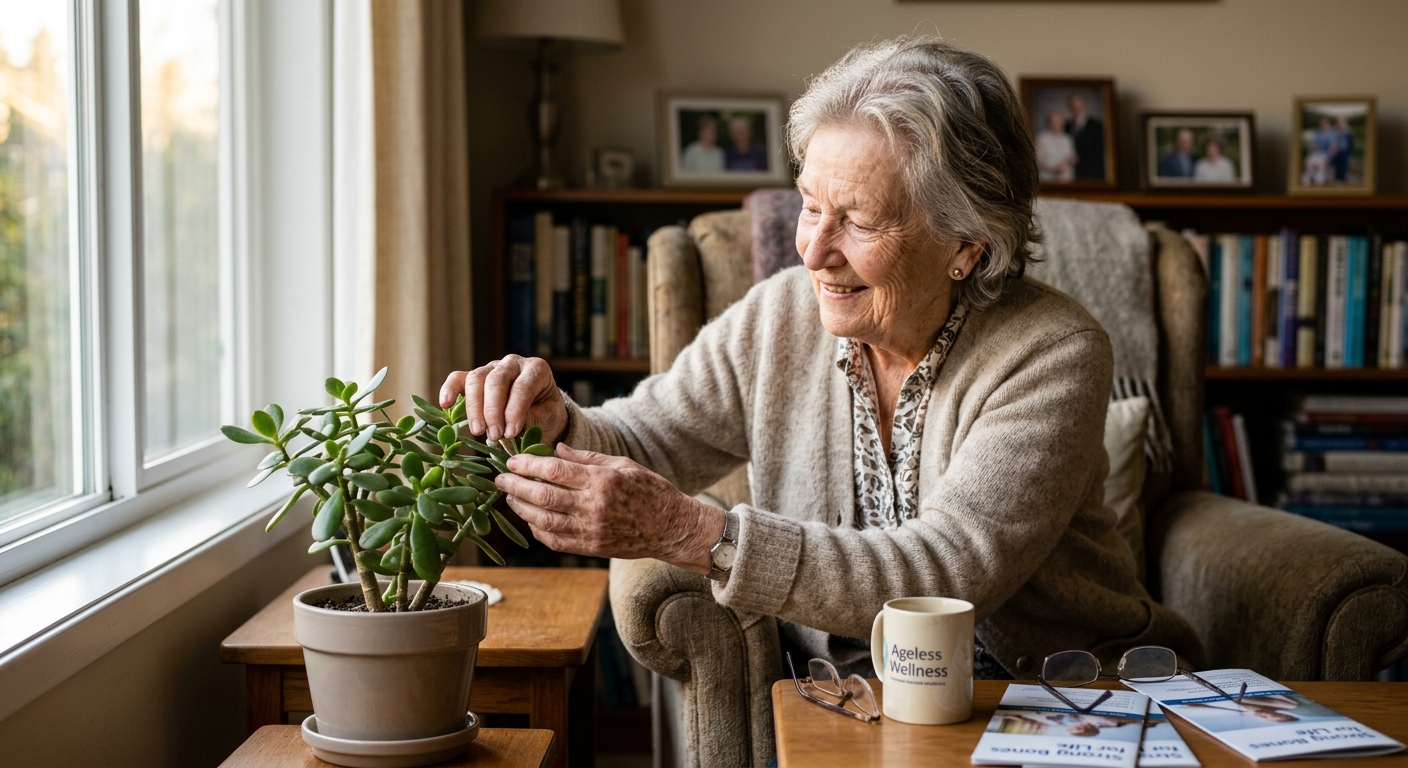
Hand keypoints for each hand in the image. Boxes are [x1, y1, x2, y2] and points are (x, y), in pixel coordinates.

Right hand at [440, 355, 566, 442]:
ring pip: (476, 379)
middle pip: (496, 380)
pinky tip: (445, 404)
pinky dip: (450, 389)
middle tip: (494, 435)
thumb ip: (530, 420)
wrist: (541, 414)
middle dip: (493, 410)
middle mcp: (513, 364)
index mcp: (537, 370)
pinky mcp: (475, 378)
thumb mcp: (547, 419)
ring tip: (478, 431)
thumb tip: (508, 427)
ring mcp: (492, 368)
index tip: (511, 433)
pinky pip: (458, 378)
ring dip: (475, 407)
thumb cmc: (545, 415)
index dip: (514, 410)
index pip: (522, 386)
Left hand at [495, 444, 724, 572]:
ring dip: (521, 508)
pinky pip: (555, 540)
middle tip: (500, 478)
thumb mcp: (622, 464)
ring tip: (510, 497)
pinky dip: (537, 529)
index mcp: (602, 482)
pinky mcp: (591, 548)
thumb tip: (555, 450)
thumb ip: (586, 458)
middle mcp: (594, 507)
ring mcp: (591, 531)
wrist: (671, 528)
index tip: (512, 460)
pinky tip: (529, 518)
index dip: (528, 465)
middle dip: (516, 486)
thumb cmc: (650, 491)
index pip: (555, 472)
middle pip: (543, 496)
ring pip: (544, 521)